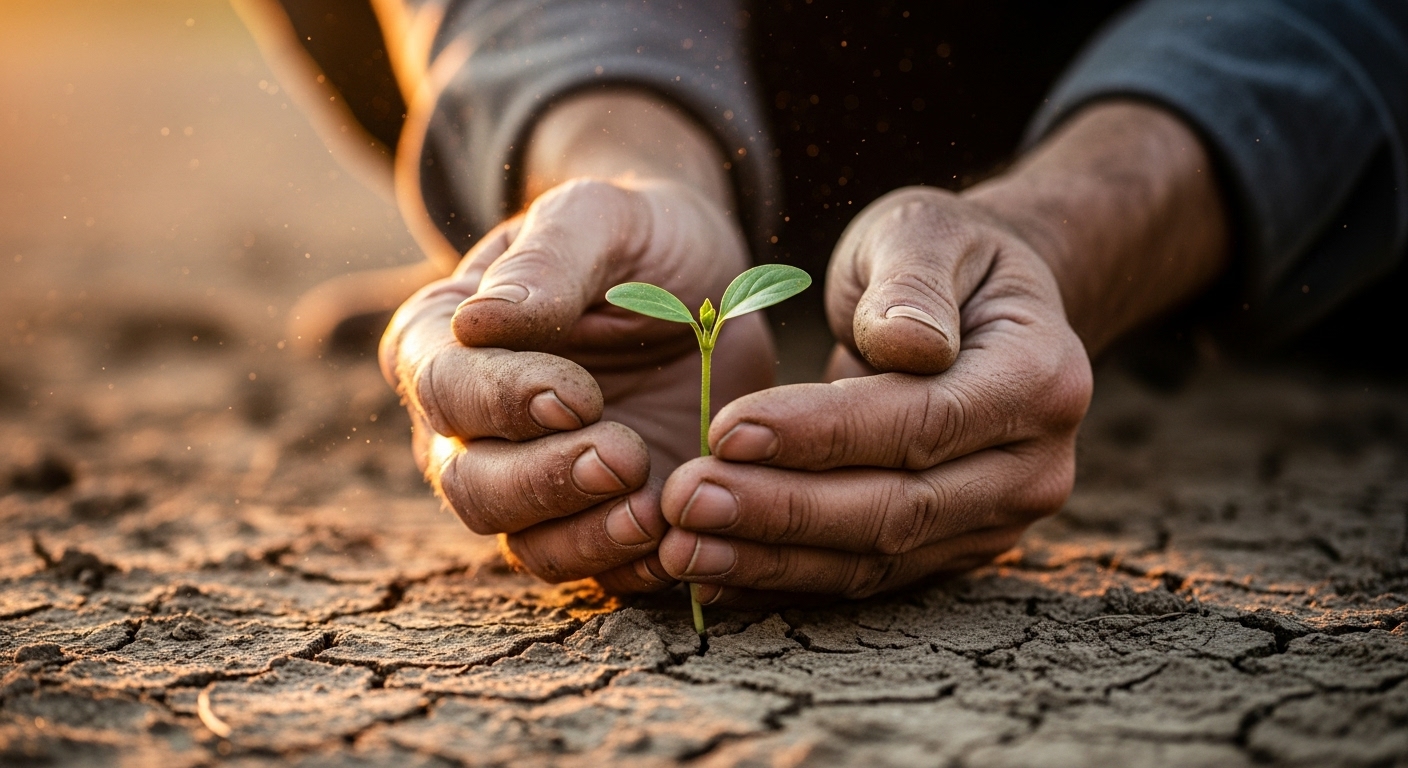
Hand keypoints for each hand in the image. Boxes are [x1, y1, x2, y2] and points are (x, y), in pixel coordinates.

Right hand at [380, 177, 775, 592]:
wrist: (701, 281)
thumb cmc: (634, 238)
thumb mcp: (599, 218)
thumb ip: (546, 261)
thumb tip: (479, 320)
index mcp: (443, 342)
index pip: (447, 388)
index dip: (506, 401)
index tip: (578, 394)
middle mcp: (468, 430)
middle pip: (473, 485)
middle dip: (546, 483)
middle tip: (624, 457)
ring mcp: (530, 486)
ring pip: (528, 544)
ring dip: (591, 537)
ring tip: (658, 509)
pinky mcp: (595, 522)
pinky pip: (595, 569)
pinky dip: (634, 566)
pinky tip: (680, 542)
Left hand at [656, 187, 1092, 605]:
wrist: (984, 310)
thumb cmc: (944, 258)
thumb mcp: (927, 231)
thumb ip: (913, 281)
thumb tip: (908, 344)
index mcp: (1039, 379)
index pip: (920, 421)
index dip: (821, 433)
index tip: (726, 427)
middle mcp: (1032, 468)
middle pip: (897, 508)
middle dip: (782, 510)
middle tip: (686, 501)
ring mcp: (996, 520)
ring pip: (875, 556)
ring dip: (770, 559)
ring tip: (682, 548)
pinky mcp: (950, 550)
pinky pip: (862, 575)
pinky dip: (784, 576)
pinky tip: (713, 572)